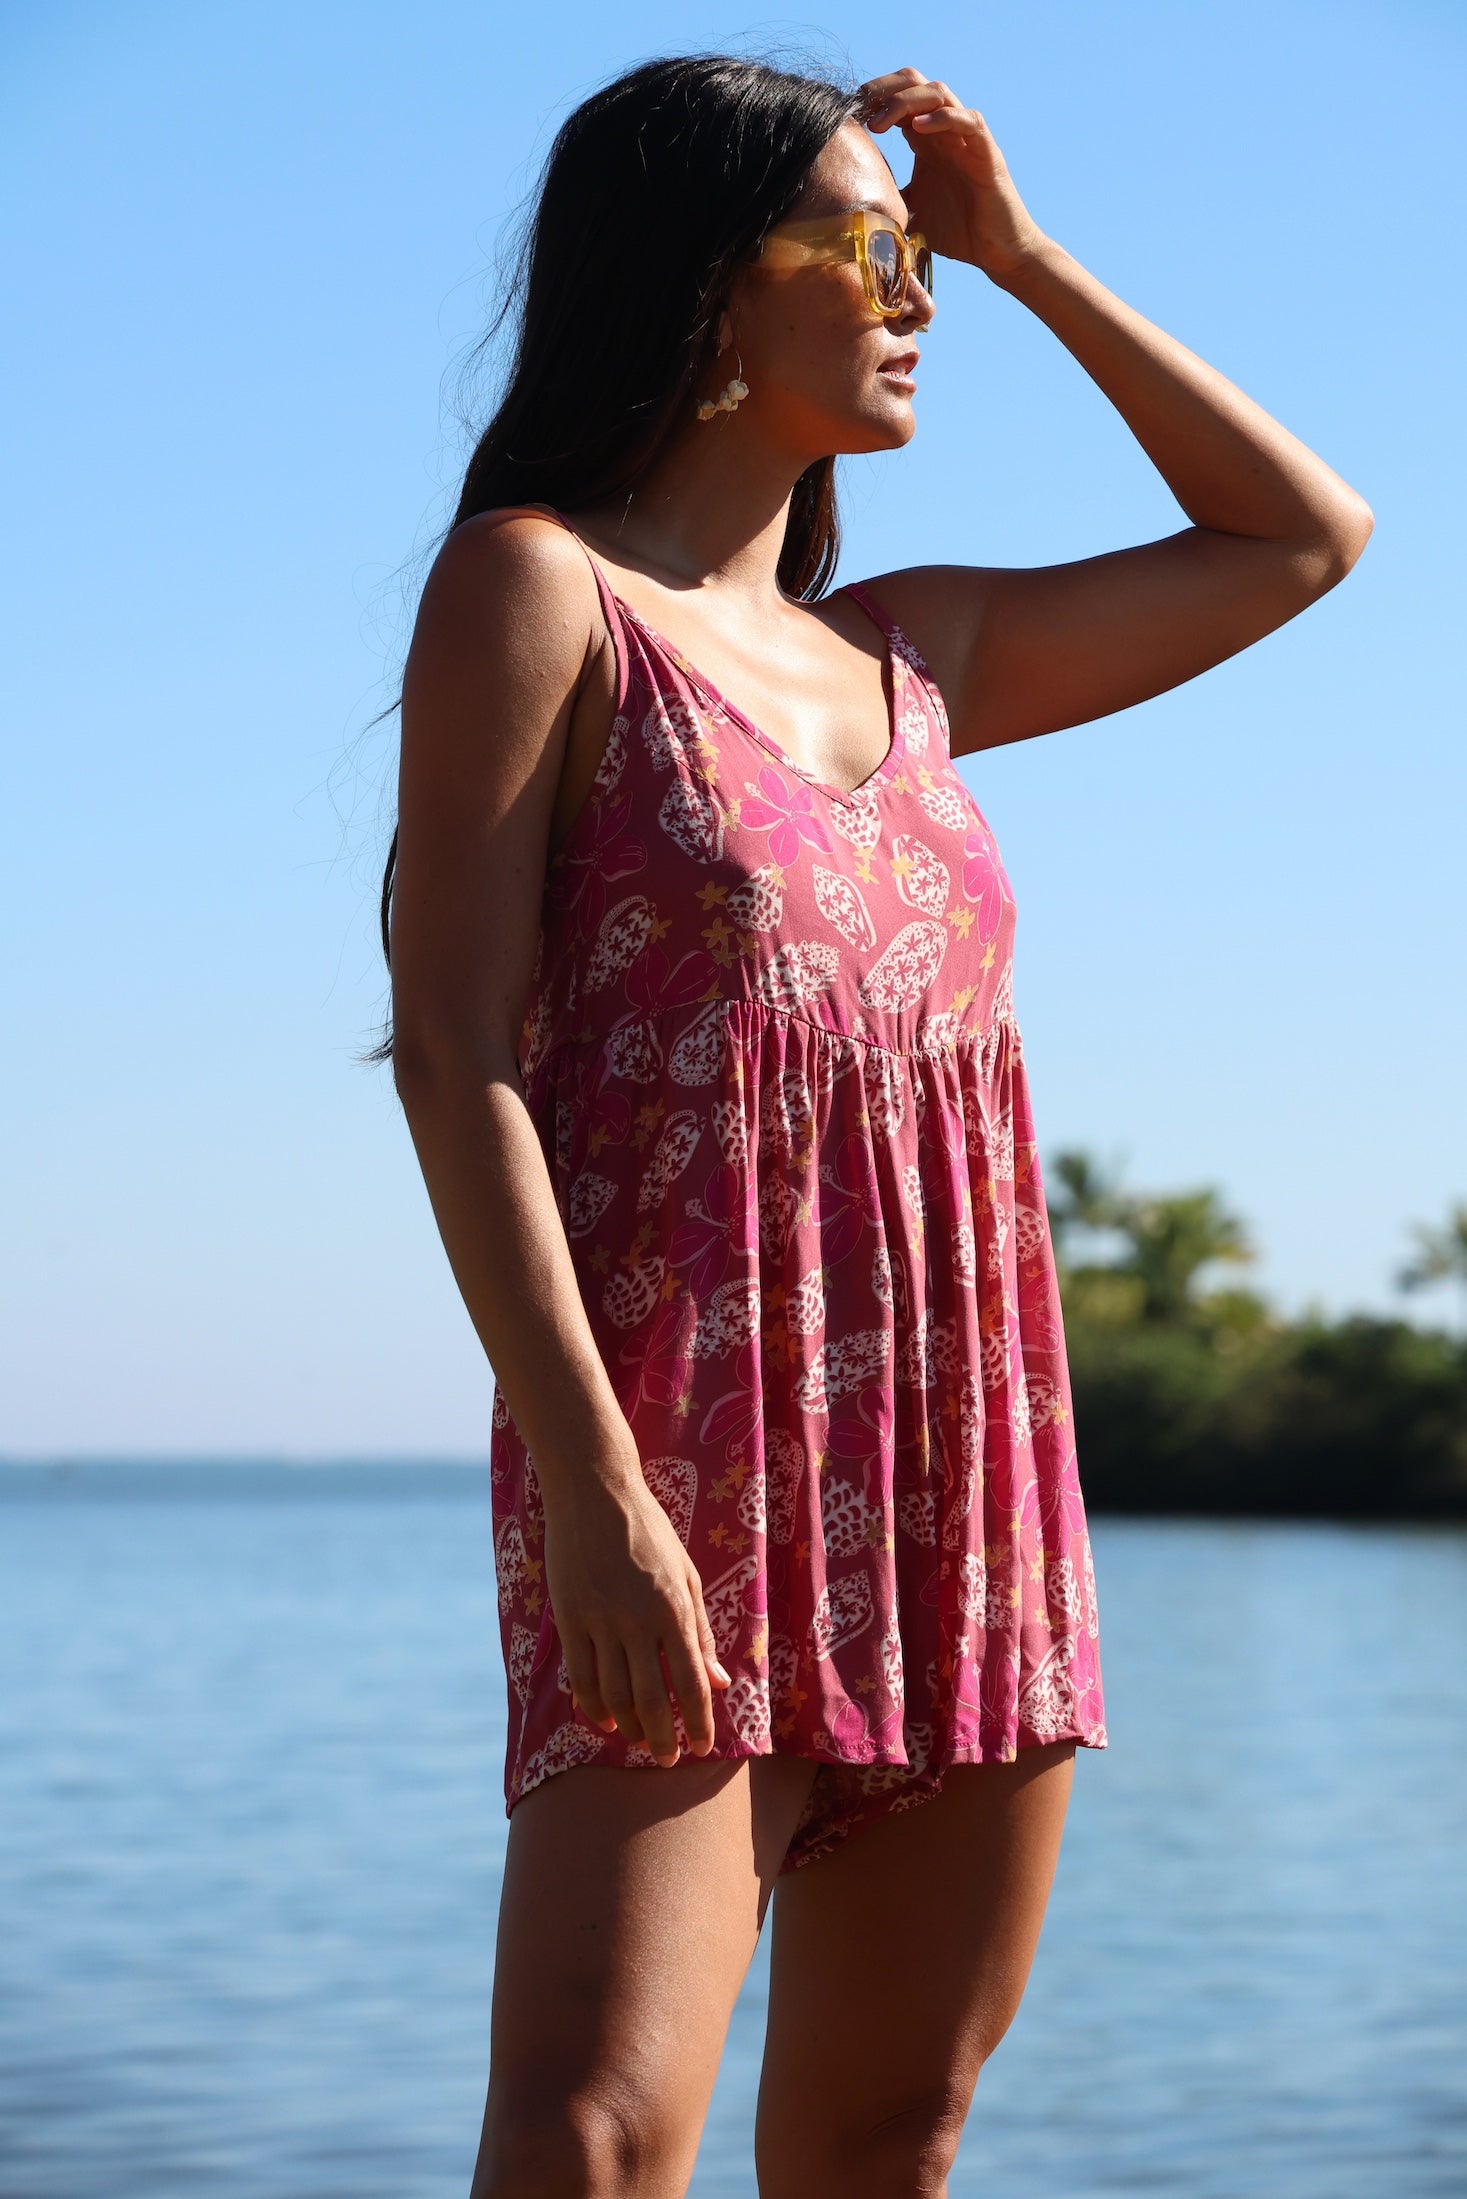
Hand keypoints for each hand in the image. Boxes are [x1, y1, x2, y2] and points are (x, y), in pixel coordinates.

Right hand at [541, 1466, 732, 1766]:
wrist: (595, 1492)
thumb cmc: (650, 1532)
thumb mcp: (687, 1575)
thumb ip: (701, 1632)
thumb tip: (719, 1683)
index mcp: (674, 1608)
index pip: (691, 1682)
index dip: (699, 1722)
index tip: (703, 1748)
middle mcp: (638, 1620)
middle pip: (651, 1700)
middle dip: (662, 1739)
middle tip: (668, 1761)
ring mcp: (599, 1620)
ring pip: (614, 1695)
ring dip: (629, 1727)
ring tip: (638, 1742)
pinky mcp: (569, 1617)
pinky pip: (580, 1676)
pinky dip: (592, 1706)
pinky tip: (604, 1720)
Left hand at [858, 69, 1046, 285]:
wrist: (995, 252)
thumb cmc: (957, 232)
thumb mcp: (908, 215)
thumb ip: (886, 202)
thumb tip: (849, 210)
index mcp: (926, 141)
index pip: (898, 99)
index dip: (873, 99)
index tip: (847, 114)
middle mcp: (945, 131)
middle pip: (915, 83)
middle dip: (885, 88)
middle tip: (860, 106)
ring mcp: (967, 138)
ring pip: (938, 93)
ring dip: (905, 101)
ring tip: (880, 122)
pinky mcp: (987, 153)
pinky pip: (969, 120)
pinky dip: (943, 118)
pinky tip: (918, 128)